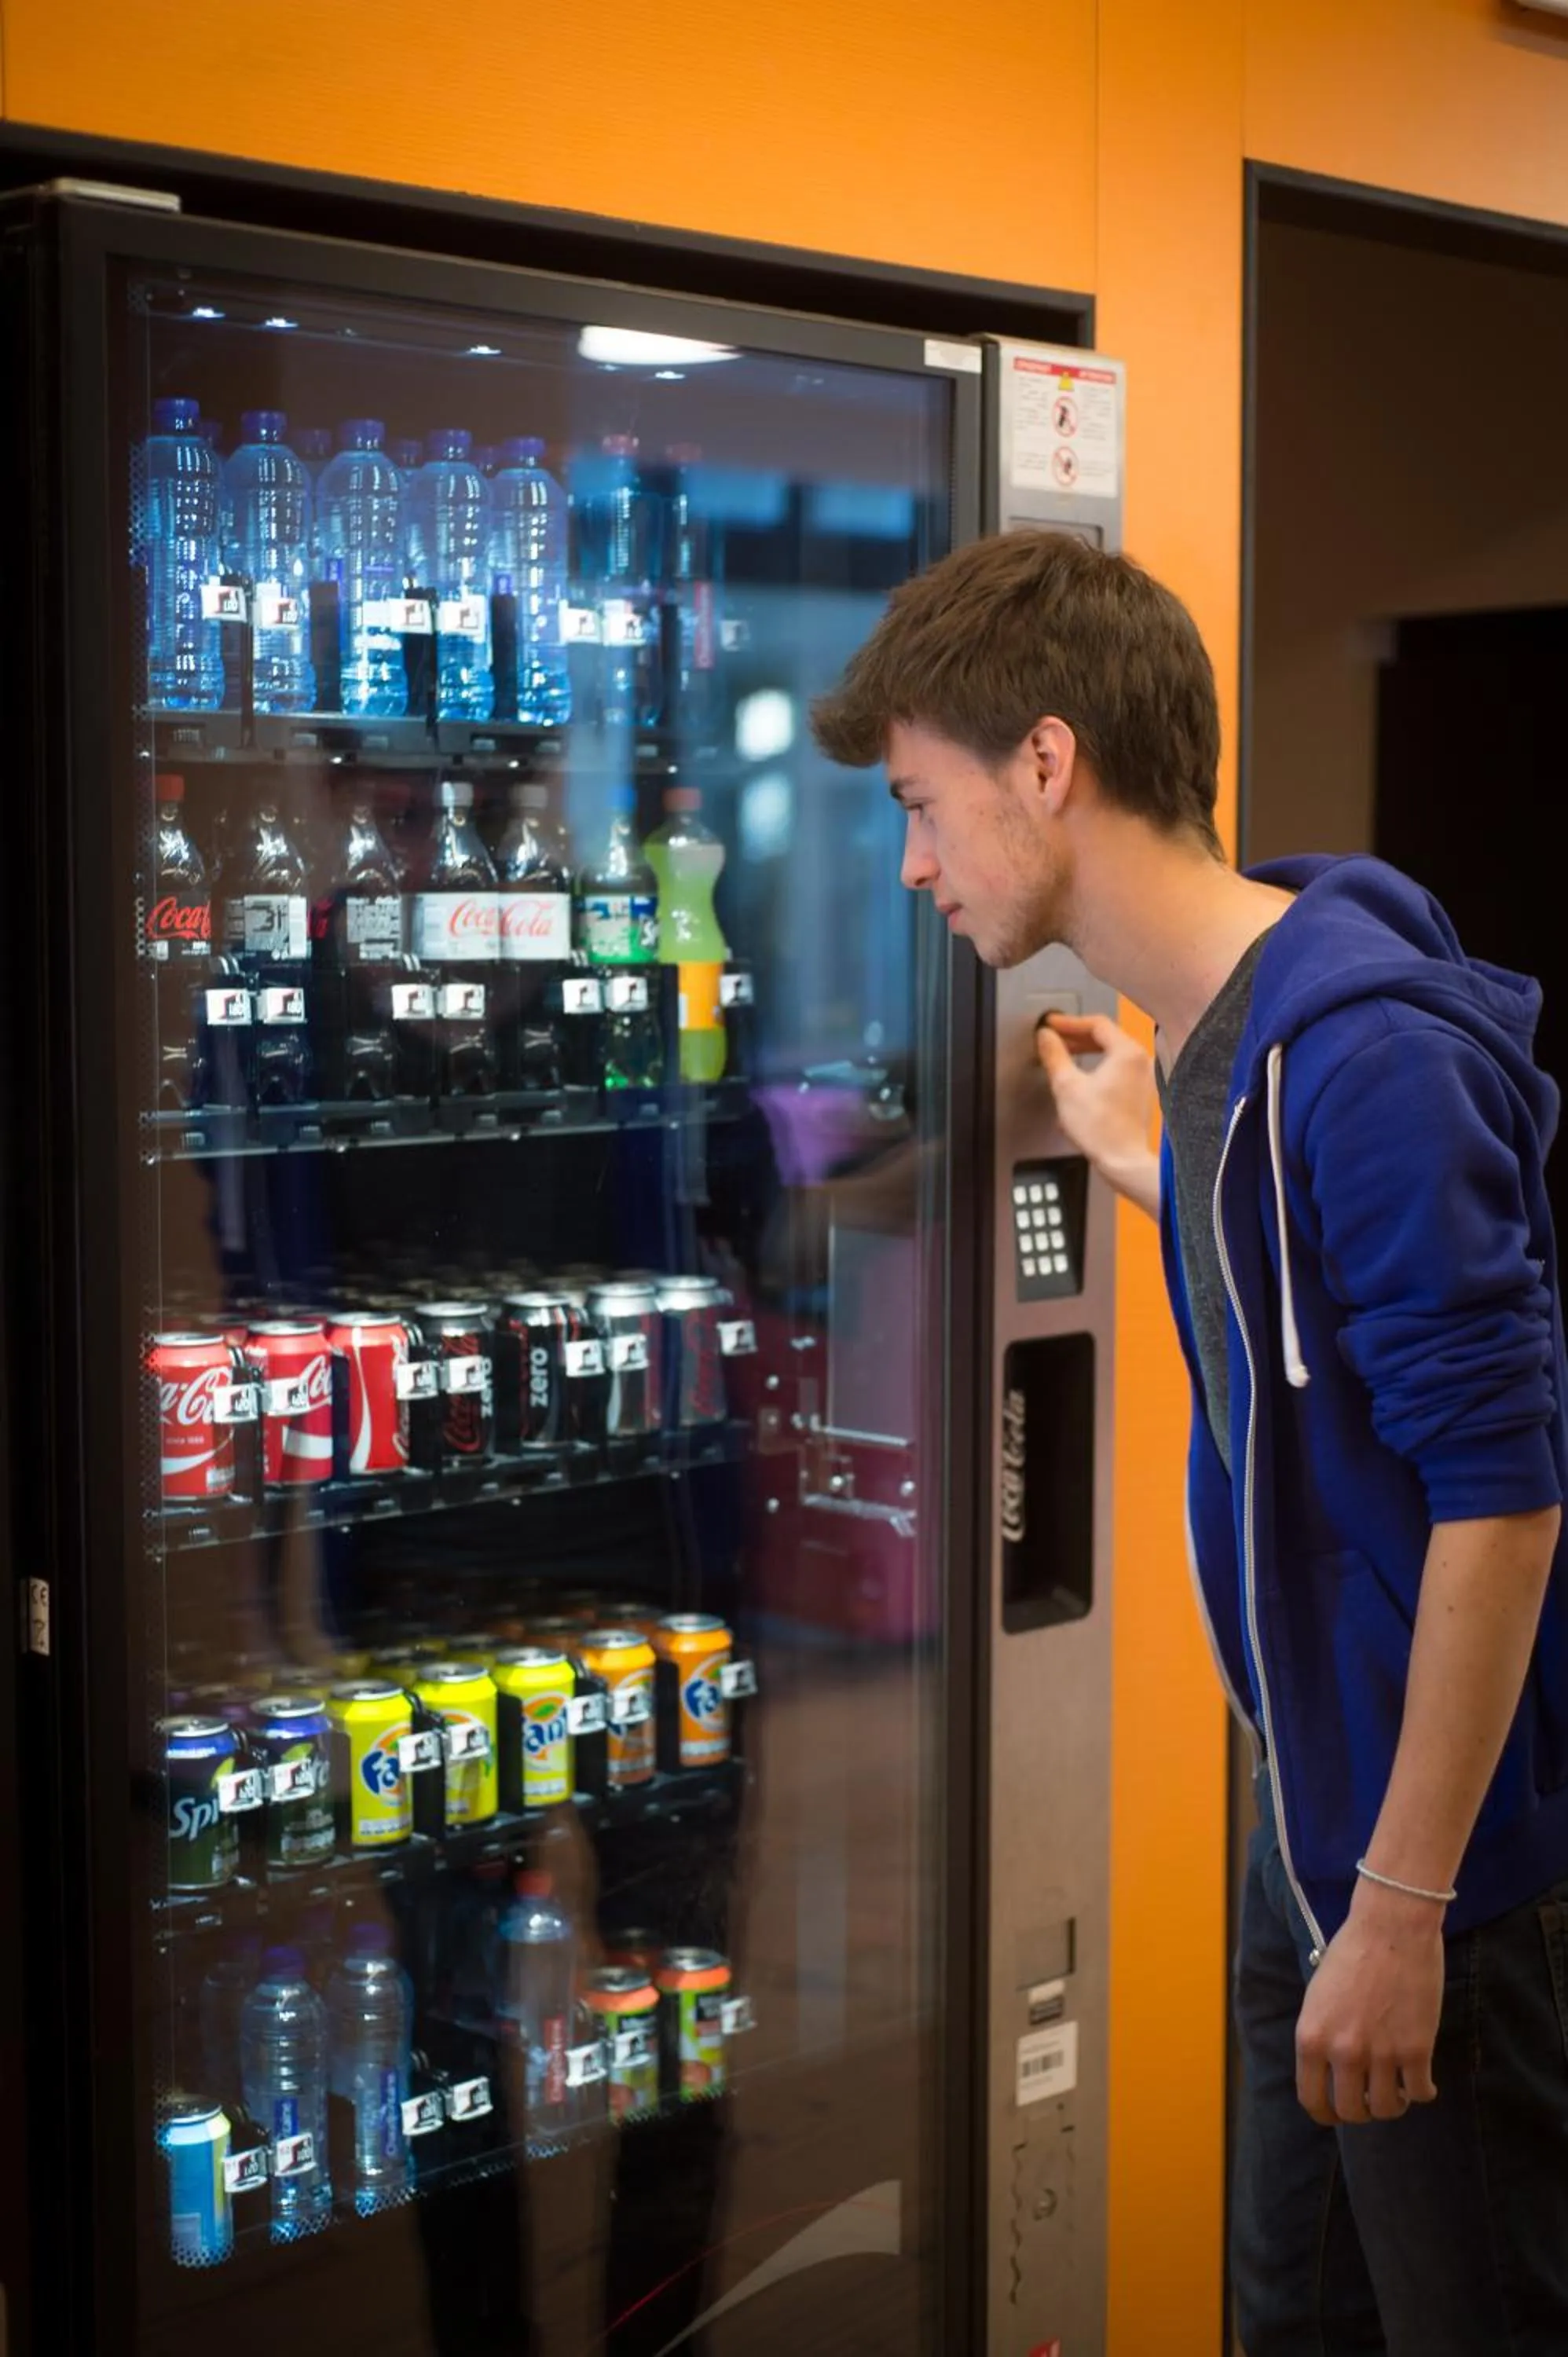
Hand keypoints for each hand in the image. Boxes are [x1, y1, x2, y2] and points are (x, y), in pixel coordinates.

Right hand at [1035, 1013, 1159, 1216]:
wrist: (1122, 1160)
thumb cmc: (1100, 1128)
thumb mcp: (1066, 1086)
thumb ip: (1054, 1055)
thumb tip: (1045, 1037)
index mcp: (1127, 1052)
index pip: (1096, 1023)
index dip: (1069, 1022)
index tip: (1051, 1024)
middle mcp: (1140, 1061)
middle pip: (1105, 1037)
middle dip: (1076, 1036)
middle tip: (1055, 1038)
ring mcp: (1143, 1078)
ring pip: (1111, 1053)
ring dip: (1086, 1051)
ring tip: (1064, 1055)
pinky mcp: (1139, 1093)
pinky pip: (1117, 1069)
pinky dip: (1097, 1066)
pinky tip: (1080, 1076)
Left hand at [1294, 1888, 1443, 2125]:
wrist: (1390, 1926)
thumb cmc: (1353, 1953)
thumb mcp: (1319, 1997)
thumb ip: (1322, 2036)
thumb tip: (1329, 2073)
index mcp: (1311, 2038)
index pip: (1312, 2100)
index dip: (1326, 2113)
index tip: (1337, 2112)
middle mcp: (1342, 2051)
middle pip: (1352, 2112)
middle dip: (1362, 2111)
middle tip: (1371, 2098)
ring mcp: (1380, 2053)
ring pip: (1387, 2108)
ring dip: (1392, 2103)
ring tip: (1396, 2089)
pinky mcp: (1416, 2050)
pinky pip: (1419, 2093)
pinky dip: (1422, 2093)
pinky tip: (1423, 2083)